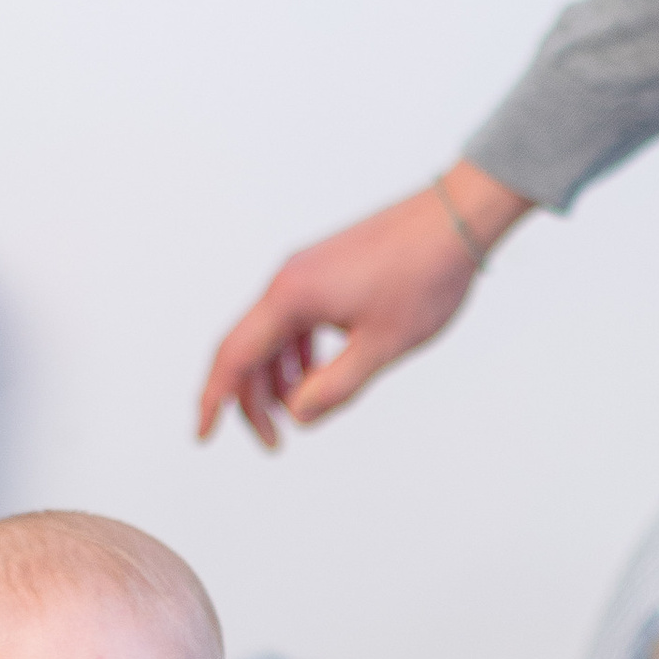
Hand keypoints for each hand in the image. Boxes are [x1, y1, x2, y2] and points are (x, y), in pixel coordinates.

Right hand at [197, 164, 529, 447]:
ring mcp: (304, 272)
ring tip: (299, 412)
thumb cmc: (423, 276)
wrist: (455, 217)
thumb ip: (336, 387)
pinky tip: (316, 373)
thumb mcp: (382, 346)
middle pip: (248, 349)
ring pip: (272, 335)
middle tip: (275, 441)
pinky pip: (294, 318)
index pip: (235, 357)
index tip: (203, 436)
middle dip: (253, 400)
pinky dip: (297, 352)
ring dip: (278, 377)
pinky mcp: (323, 270)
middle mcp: (288, 280)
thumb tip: (298, 415)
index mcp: (292, 297)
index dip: (215, 401)